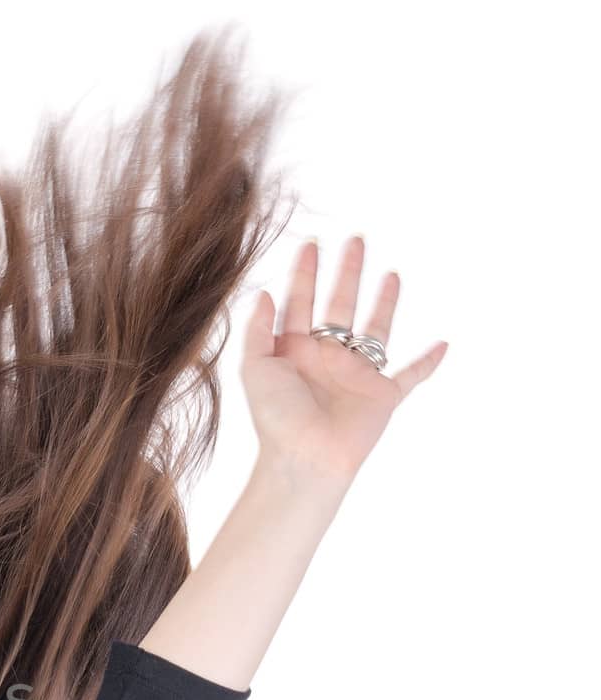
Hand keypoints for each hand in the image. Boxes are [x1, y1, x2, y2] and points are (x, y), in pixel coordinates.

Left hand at [240, 235, 447, 486]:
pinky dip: (429, 362)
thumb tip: (264, 294)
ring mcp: (356, 375)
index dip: (305, 273)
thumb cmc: (276, 418)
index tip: (311, 244)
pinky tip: (444, 345)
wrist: (305, 458)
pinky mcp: (383, 396)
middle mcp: (326, 358)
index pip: (301, 302)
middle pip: (339, 305)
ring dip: (384, 302)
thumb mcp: (255, 369)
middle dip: (346, 273)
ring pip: (375, 330)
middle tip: (355, 240)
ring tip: (390, 273)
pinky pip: (412, 376)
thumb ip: (257, 331)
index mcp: (294, 351)